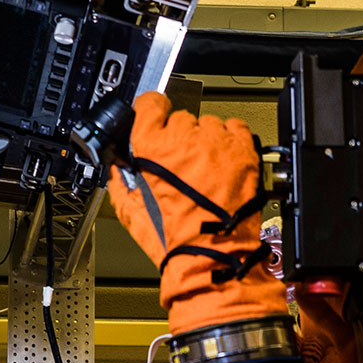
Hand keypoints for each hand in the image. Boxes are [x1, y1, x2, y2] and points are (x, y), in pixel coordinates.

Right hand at [107, 92, 263, 265]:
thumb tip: (120, 165)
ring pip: (208, 124)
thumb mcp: (130, 211)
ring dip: (205, 141)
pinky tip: (223, 162)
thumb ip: (120, 178)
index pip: (149, 104)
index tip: (153, 119)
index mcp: (152, 148)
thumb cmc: (174, 241)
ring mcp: (216, 144)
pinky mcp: (243, 152)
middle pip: (180, 119)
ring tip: (204, 171)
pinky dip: (230, 141)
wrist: (211, 257)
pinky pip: (236, 128)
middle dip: (178, 139)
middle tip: (180, 166)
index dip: (150, 113)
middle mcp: (185, 140)